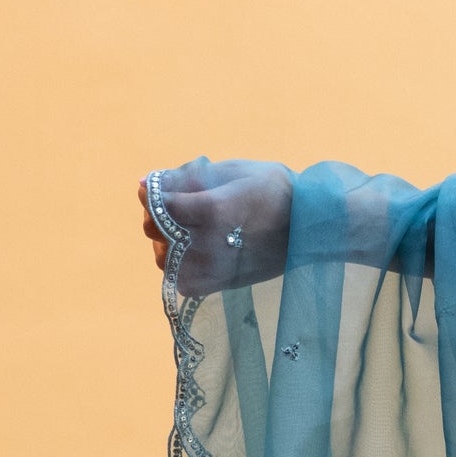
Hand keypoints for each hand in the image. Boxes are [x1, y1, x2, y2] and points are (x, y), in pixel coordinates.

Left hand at [139, 159, 292, 295]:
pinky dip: (178, 264)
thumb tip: (144, 182)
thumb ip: (187, 176)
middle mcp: (209, 243)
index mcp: (215, 209)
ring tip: (188, 229)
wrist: (311, 228)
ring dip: (166, 240)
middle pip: (156, 229)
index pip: (160, 202)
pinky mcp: (217, 285)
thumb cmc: (275, 191)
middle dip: (158, 213)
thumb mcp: (235, 171)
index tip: (161, 187)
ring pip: (162, 256)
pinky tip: (194, 250)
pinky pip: (178, 279)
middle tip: (179, 205)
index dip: (154, 192)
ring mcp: (213, 268)